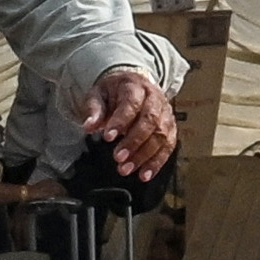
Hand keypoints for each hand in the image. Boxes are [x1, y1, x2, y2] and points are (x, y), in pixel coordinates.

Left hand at [83, 66, 180, 181]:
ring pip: (162, 135)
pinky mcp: (170, 128)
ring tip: (126, 169)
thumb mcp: (98, 94)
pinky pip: (169, 146)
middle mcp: (155, 98)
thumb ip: (94, 109)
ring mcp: (166, 113)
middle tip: (118, 158)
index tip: (108, 137)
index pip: (131, 104)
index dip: (121, 121)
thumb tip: (89, 126)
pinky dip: (157, 162)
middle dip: (134, 142)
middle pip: (151, 120)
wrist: (134, 85)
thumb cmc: (114, 92)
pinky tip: (145, 174)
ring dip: (145, 155)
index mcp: (135, 86)